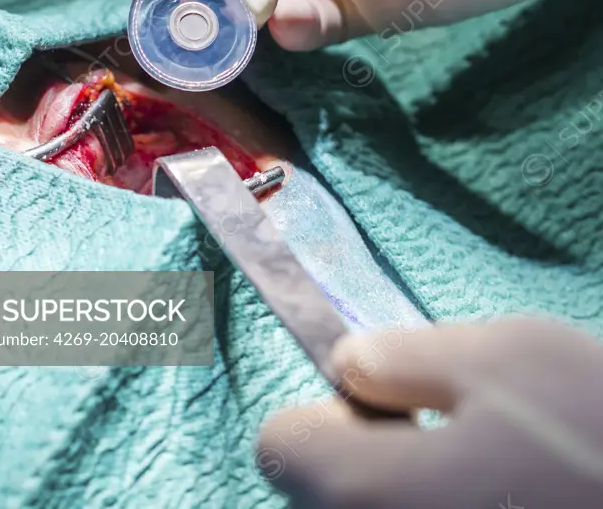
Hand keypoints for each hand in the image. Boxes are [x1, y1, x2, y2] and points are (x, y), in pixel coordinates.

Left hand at [256, 317, 602, 508]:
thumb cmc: (588, 428)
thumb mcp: (493, 358)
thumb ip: (397, 357)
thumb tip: (346, 365)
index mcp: (366, 491)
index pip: (279, 447)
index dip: (325, 408)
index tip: (388, 400)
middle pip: (324, 492)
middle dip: (366, 450)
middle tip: (449, 431)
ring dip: (405, 486)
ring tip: (485, 466)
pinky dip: (441, 507)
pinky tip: (504, 494)